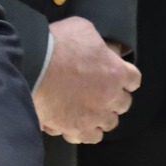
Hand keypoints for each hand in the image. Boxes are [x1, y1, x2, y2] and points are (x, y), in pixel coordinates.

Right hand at [32, 16, 140, 143]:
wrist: (32, 64)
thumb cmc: (56, 44)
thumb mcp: (83, 29)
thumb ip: (98, 43)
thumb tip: (100, 49)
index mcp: (116, 72)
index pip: (134, 80)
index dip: (125, 78)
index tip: (116, 77)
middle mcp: (109, 96)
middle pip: (123, 103)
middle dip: (114, 97)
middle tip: (100, 92)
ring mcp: (94, 115)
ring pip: (109, 123)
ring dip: (102, 116)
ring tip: (89, 109)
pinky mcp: (76, 128)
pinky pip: (90, 137)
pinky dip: (86, 131)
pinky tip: (78, 123)